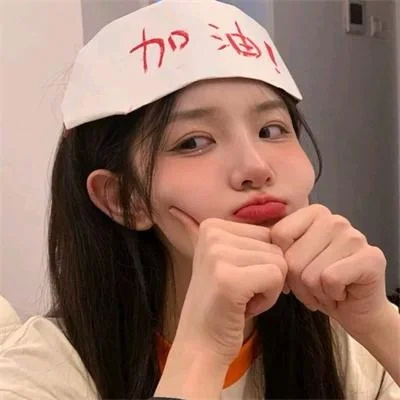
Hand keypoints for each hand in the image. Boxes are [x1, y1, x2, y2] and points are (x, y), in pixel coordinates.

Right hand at [168, 207, 287, 364]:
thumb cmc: (223, 303)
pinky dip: (269, 299)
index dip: (262, 261)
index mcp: (212, 226)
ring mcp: (218, 255)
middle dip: (267, 274)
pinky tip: (245, 307)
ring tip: (242, 299)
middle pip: (274, 246)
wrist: (200, 343)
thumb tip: (287, 222)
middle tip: (241, 292)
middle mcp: (212, 233)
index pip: (267, 233)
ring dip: (268, 288)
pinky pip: (276, 277)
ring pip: (279, 262)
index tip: (239, 278)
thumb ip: (248, 240)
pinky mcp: (229, 278)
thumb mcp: (228, 260)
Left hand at [270, 204, 387, 336]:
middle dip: (297, 283)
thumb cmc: (318, 282)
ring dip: (314, 292)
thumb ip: (277, 248)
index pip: (278, 234)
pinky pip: (330, 280)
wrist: (354, 308)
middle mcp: (335, 220)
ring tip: (327, 289)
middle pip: (293, 258)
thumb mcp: (291, 260)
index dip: (282, 263)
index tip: (295, 271)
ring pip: (310, 273)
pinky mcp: (371, 257)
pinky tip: (341, 292)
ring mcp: (354, 237)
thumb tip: (260, 251)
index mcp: (313, 213)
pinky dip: (331, 295)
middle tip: (313, 286)